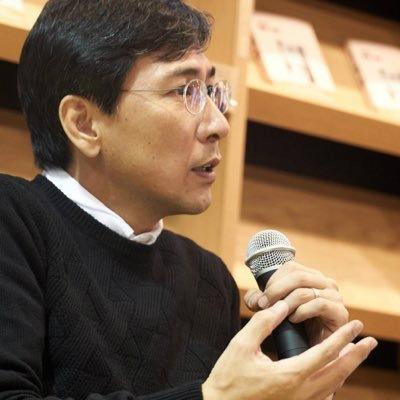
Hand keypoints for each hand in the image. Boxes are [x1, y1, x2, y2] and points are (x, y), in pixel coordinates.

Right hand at [202, 301, 376, 399]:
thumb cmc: (228, 377)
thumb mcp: (242, 345)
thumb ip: (263, 323)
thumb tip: (281, 306)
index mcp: (290, 375)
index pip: (325, 353)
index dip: (342, 337)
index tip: (355, 325)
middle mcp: (300, 393)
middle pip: (337, 372)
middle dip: (355, 355)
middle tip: (369, 341)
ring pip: (333, 386)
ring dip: (347, 369)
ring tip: (356, 355)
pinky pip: (323, 397)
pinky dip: (334, 384)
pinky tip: (336, 378)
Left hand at [244, 261, 348, 344]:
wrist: (310, 352)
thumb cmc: (291, 328)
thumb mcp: (270, 310)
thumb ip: (258, 300)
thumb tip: (254, 298)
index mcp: (310, 276)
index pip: (290, 267)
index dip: (273, 282)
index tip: (261, 300)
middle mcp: (324, 283)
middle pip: (297, 275)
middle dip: (276, 290)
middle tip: (265, 305)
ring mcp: (334, 296)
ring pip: (305, 290)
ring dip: (287, 303)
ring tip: (279, 314)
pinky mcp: (340, 313)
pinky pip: (320, 304)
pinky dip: (303, 311)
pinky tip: (294, 319)